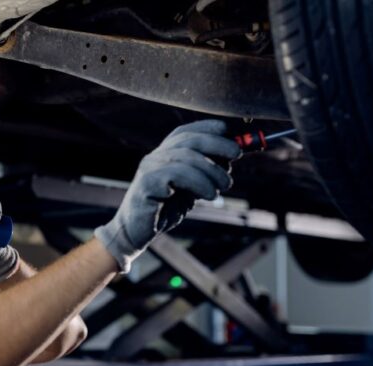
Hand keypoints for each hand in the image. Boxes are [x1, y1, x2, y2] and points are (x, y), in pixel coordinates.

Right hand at [94, 119, 240, 271]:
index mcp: (164, 154)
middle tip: (237, 155)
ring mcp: (149, 169)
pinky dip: (199, 183)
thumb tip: (232, 157)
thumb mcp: (190, 188)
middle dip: (217, 143)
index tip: (228, 130)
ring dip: (212, 170)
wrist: (135, 231)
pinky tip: (209, 195)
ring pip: (186, 157)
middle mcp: (155, 157)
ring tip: (224, 186)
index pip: (185, 131)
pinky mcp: (147, 183)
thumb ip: (205, 173)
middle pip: (188, 140)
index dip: (207, 127)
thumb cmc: (164, 209)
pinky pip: (177, 175)